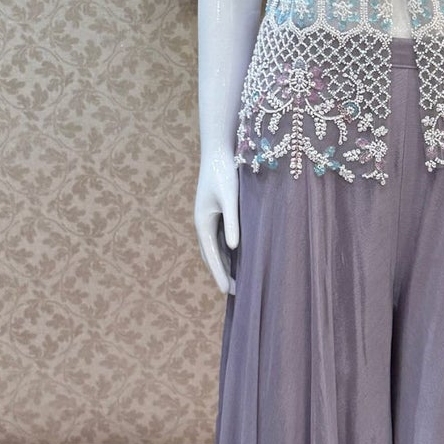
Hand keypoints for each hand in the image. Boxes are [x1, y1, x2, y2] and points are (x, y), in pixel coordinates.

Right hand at [195, 149, 240, 294]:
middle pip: (212, 255)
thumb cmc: (225, 172)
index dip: (219, 274)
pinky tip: (240, 257)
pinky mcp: (217, 212)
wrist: (220, 151)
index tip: (227, 292)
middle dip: (222, 274)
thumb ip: (232, 223)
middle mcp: (204, 223)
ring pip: (217, 248)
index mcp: (203, 222)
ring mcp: (209, 218)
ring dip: (225, 264)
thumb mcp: (230, 198)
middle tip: (235, 293)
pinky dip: (229, 251)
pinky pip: (222, 237)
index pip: (211, 256)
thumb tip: (233, 248)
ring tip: (239, 280)